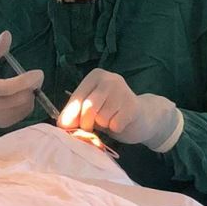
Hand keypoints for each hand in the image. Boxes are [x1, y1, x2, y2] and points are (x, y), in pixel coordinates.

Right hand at [0, 31, 44, 128]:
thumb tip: (8, 34)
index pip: (9, 86)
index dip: (27, 80)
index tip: (38, 73)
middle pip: (20, 98)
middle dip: (31, 87)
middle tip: (35, 79)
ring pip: (24, 107)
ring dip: (30, 96)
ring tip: (26, 87)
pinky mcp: (2, 124)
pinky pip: (22, 115)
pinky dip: (27, 105)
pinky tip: (21, 97)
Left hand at [60, 68, 180, 149]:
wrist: (144, 117)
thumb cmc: (112, 112)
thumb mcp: (92, 109)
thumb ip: (77, 113)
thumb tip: (62, 124)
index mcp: (96, 76)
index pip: (77, 96)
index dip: (69, 114)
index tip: (64, 126)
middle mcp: (110, 79)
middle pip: (88, 107)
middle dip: (85, 123)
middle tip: (90, 127)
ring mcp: (123, 91)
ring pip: (101, 118)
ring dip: (103, 125)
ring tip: (110, 120)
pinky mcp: (133, 106)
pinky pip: (115, 125)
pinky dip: (115, 129)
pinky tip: (121, 122)